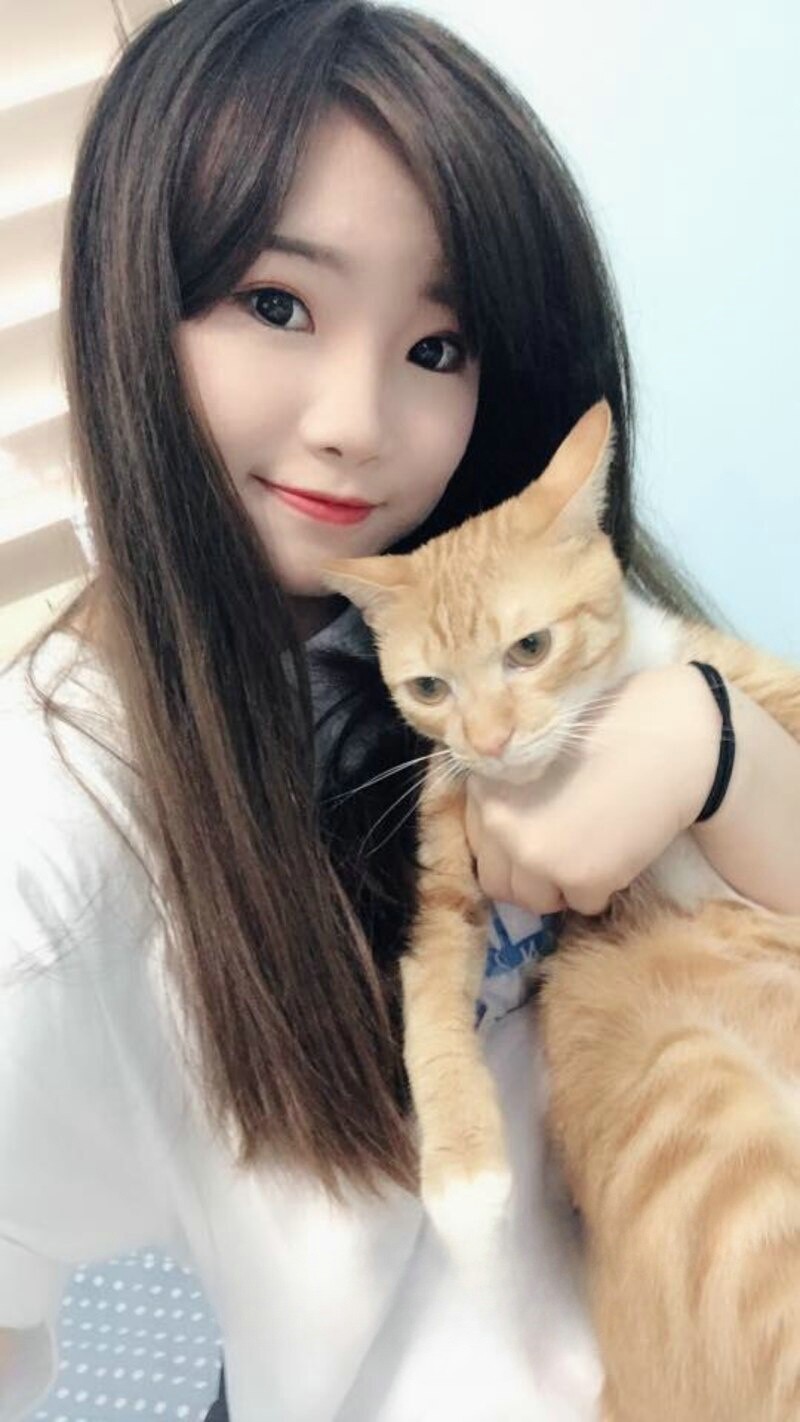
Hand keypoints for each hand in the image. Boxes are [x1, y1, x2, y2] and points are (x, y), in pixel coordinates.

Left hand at [464, 664, 720, 915]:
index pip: (479, 845)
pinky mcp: (580, 877)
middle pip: (500, 884)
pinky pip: (582, 904)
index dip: (508, 848)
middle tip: (563, 856)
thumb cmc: (605, 735)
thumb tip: (494, 836)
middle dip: (529, 878)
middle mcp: (500, 824)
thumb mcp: (534, 755)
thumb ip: (503, 794)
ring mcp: (537, 854)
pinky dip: (599, 889)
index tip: (536, 836)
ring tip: (590, 853)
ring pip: (535, 901)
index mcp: (485, 789)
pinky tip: (616, 852)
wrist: (666, 742)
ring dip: (560, 888)